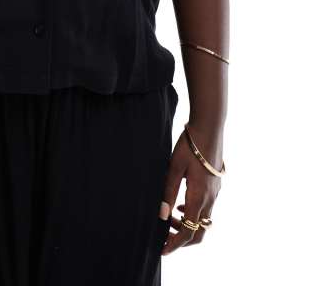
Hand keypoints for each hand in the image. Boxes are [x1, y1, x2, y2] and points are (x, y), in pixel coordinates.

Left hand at [159, 123, 222, 254]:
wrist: (209, 127)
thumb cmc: (190, 145)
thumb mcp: (174, 168)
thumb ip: (168, 192)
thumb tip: (162, 215)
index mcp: (199, 196)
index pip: (190, 231)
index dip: (175, 244)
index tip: (162, 249)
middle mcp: (211, 198)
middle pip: (200, 232)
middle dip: (182, 239)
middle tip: (164, 237)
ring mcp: (216, 192)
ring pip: (203, 220)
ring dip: (188, 226)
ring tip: (169, 219)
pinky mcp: (216, 185)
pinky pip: (206, 208)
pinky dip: (194, 213)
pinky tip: (181, 204)